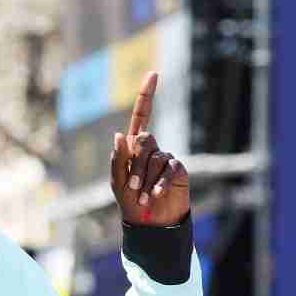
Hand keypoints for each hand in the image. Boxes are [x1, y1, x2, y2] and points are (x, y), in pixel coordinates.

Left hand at [110, 71, 190, 226]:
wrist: (149, 222)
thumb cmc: (129, 201)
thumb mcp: (117, 181)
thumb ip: (118, 159)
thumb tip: (119, 134)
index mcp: (134, 147)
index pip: (142, 116)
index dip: (146, 95)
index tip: (153, 73)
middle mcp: (152, 148)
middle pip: (145, 141)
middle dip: (136, 166)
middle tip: (132, 188)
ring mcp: (166, 158)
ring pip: (156, 158)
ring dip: (146, 180)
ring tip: (142, 197)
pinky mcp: (178, 169)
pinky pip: (169, 169)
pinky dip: (159, 184)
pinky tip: (155, 196)